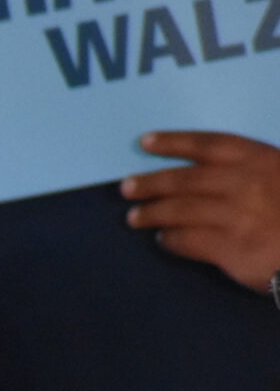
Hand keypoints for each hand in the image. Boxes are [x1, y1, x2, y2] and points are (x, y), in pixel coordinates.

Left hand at [123, 131, 279, 290]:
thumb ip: (256, 171)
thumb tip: (213, 171)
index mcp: (263, 160)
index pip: (210, 144)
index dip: (175, 142)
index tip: (146, 142)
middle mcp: (246, 184)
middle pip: (185, 179)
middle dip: (151, 182)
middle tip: (126, 187)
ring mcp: (238, 216)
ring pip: (180, 211)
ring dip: (152, 213)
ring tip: (134, 217)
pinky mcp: (232, 248)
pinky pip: (189, 241)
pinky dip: (171, 239)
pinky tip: (163, 239)